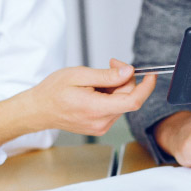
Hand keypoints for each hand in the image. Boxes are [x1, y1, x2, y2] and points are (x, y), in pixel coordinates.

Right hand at [0, 59, 155, 148]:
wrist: (39, 110)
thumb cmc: (53, 91)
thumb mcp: (79, 75)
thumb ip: (106, 75)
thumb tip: (129, 71)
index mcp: (96, 109)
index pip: (133, 101)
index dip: (146, 87)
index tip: (151, 74)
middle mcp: (102, 122)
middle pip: (128, 98)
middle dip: (124, 79)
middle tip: (110, 64)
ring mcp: (101, 127)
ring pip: (122, 102)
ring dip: (116, 88)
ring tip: (95, 81)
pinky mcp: (100, 126)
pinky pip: (114, 108)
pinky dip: (110, 96)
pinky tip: (95, 91)